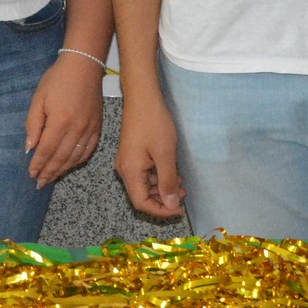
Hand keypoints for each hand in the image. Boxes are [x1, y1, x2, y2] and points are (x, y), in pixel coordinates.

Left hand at [24, 53, 103, 186]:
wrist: (83, 66)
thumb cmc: (56, 80)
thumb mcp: (38, 99)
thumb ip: (33, 125)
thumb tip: (29, 149)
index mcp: (60, 122)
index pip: (46, 150)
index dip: (38, 164)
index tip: (31, 174)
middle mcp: (77, 129)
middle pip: (61, 158)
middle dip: (48, 172)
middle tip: (39, 183)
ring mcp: (90, 129)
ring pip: (75, 158)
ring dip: (62, 170)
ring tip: (51, 178)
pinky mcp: (98, 128)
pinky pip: (88, 151)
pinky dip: (77, 162)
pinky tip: (69, 166)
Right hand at [113, 83, 184, 217]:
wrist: (143, 97)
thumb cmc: (154, 123)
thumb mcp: (165, 154)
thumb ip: (167, 181)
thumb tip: (171, 205)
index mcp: (130, 172)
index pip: (141, 203)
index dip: (160, 210)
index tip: (179, 208)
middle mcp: (125, 170)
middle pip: (141, 196)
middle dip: (163, 199)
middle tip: (183, 194)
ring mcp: (128, 162)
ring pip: (144, 185)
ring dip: (162, 188)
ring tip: (181, 183)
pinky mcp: (133, 155)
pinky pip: (144, 174)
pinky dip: (158, 177)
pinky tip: (173, 172)